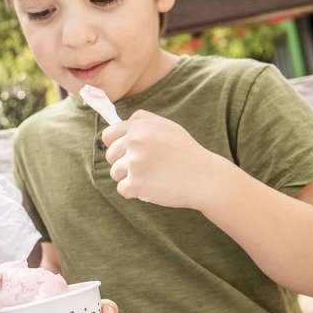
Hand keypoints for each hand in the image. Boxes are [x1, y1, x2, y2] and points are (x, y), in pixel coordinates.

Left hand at [102, 109, 223, 209]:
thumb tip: (118, 122)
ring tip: (151, 176)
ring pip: (115, 173)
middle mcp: (134, 142)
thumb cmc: (185, 152)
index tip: (123, 152)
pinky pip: (122, 189)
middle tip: (145, 166)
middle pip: (110, 156)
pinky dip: (134, 192)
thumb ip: (142, 120)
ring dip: (129, 177)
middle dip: (123, 163)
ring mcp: (134, 163)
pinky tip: (152, 187)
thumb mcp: (167, 126)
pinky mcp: (136, 184)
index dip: (114, 145)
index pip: (108, 135)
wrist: (204, 177)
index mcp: (139, 127)